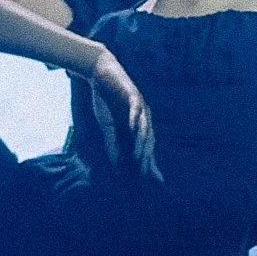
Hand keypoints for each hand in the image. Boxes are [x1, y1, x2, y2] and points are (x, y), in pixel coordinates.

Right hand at [90, 48, 161, 180]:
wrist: (100, 73)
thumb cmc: (106, 99)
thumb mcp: (108, 126)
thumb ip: (113, 144)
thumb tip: (117, 166)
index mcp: (139, 125)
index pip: (147, 147)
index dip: (151, 164)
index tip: (156, 182)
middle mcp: (143, 116)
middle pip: (149, 140)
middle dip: (148, 159)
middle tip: (147, 175)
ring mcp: (139, 104)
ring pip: (145, 127)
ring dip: (142, 143)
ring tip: (139, 158)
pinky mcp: (133, 93)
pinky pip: (137, 107)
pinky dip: (136, 119)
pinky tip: (134, 129)